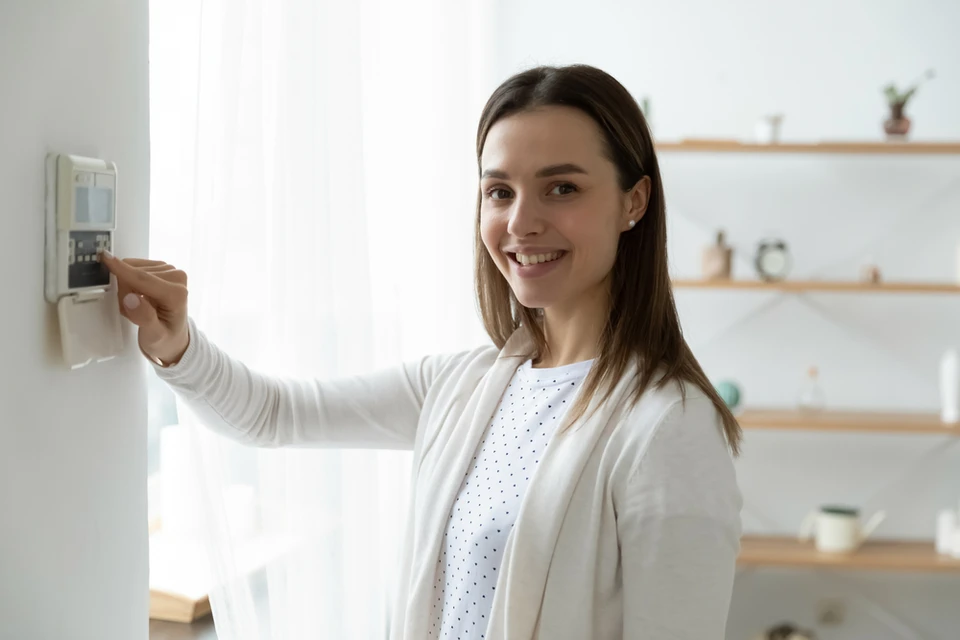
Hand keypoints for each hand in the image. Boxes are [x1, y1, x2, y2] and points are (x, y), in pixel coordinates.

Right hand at [99, 250, 190, 364]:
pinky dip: (129, 281)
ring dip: (127, 287)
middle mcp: (176, 277)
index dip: (122, 270)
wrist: (174, 339)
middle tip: (131, 312)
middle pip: (135, 273)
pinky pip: (134, 266)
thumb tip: (131, 298)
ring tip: (136, 307)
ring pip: (133, 268)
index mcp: (177, 294)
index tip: (104, 258)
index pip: (143, 279)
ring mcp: (170, 270)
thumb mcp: (154, 336)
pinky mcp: (162, 268)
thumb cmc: (164, 339)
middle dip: (125, 292)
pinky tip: (138, 297)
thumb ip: (144, 318)